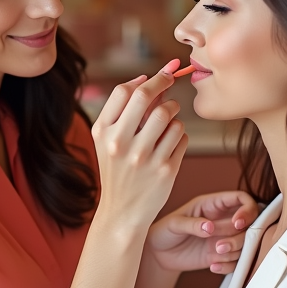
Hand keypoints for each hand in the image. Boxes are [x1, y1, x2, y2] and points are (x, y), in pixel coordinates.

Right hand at [91, 60, 188, 229]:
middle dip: (163, 83)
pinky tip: (171, 143)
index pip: (124, 91)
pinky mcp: (166, 170)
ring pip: (170, 115)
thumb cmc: (118, 169)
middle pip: (146, 97)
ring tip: (168, 121)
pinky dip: (180, 135)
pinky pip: (182, 136)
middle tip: (171, 80)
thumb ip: (123, 110)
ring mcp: (144, 158)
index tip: (159, 75)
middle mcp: (121, 144)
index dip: (146, 78)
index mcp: (103, 132)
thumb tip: (147, 78)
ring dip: (174, 112)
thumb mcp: (108, 140)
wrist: (123, 212)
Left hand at [147, 191, 258, 274]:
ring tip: (215, 253)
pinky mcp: (221, 256)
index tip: (238, 223)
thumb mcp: (174, 224)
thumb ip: (192, 224)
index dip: (247, 210)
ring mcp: (223, 238)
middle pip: (249, 225)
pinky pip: (236, 262)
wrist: (159, 253)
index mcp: (214, 204)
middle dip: (239, 237)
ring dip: (234, 251)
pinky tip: (212, 266)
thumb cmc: (165, 231)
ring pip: (245, 244)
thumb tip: (209, 227)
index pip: (242, 199)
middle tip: (220, 245)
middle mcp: (223, 220)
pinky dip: (228, 266)